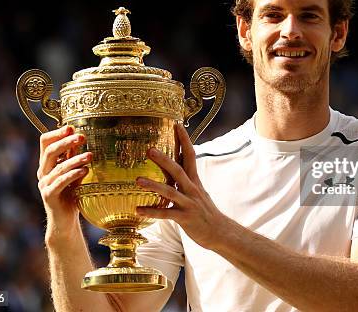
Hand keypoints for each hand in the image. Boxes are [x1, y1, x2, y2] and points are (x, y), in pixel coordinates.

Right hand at [37, 125, 91, 231]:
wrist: (65, 220)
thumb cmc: (71, 194)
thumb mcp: (74, 172)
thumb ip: (74, 158)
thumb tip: (81, 137)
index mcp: (47, 164)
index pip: (45, 142)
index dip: (57, 133)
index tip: (71, 127)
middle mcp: (43, 172)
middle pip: (50, 151)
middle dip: (66, 142)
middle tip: (82, 137)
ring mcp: (44, 184)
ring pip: (58, 167)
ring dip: (75, 159)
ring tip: (90, 155)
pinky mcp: (49, 196)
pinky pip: (60, 182)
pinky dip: (73, 175)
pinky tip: (85, 170)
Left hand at [136, 124, 227, 249]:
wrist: (220, 232)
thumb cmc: (205, 211)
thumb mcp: (197, 192)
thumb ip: (186, 180)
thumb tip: (175, 167)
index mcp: (195, 180)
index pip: (190, 155)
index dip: (184, 140)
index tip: (177, 124)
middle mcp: (192, 189)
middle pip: (178, 170)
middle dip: (164, 159)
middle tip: (149, 149)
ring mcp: (189, 203)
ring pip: (170, 191)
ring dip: (153, 185)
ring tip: (137, 180)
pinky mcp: (185, 218)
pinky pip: (166, 214)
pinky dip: (152, 212)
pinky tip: (138, 210)